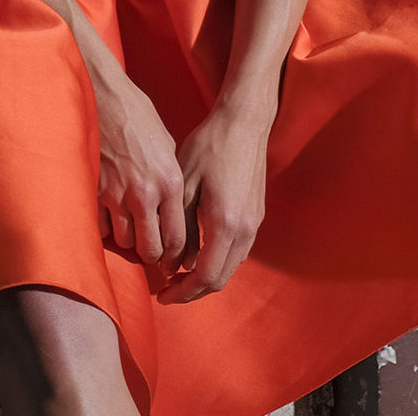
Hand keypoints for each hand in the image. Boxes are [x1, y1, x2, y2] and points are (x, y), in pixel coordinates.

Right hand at [92, 68, 187, 274]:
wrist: (103, 96)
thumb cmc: (137, 116)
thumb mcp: (166, 146)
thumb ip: (169, 181)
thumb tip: (171, 210)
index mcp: (169, 181)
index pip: (178, 237)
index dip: (176, 256)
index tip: (173, 260)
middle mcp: (145, 193)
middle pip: (151, 248)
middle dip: (153, 256)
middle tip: (152, 255)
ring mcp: (116, 194)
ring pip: (124, 242)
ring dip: (129, 242)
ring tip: (132, 236)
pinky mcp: (92, 191)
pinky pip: (101, 228)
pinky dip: (106, 229)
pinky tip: (111, 220)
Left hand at [158, 100, 271, 303]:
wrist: (244, 123)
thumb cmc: (209, 147)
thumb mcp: (184, 187)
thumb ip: (179, 230)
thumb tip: (172, 265)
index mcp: (226, 224)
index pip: (206, 277)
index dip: (182, 292)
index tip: (161, 294)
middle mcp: (245, 230)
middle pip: (220, 279)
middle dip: (192, 290)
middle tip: (166, 289)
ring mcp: (254, 223)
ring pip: (231, 267)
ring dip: (205, 276)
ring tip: (177, 272)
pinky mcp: (256, 215)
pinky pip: (237, 251)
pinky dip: (217, 261)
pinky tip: (197, 252)